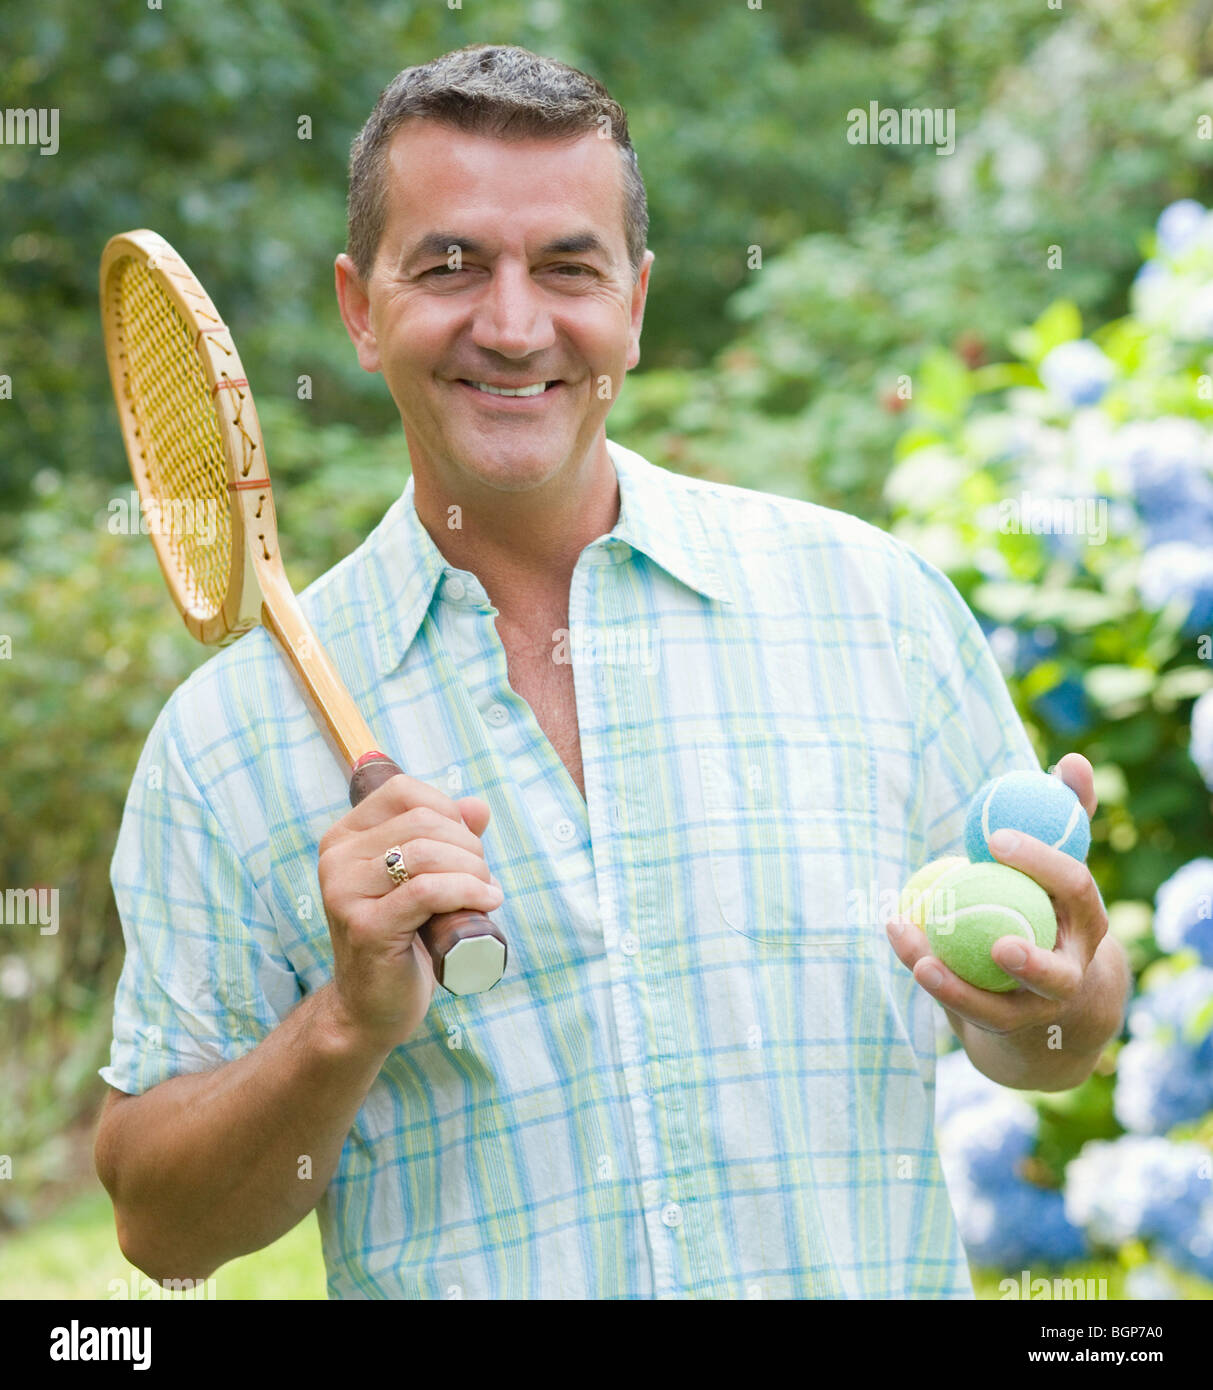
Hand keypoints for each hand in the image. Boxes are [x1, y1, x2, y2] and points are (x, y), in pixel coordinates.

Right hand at [317, 774, 502, 1048]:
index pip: (403, 792)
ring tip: (485, 892)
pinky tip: (487, 901)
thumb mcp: (422, 880)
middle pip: (422, 822)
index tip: (466, 846)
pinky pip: (426, 891)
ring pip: (426, 854)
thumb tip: (478, 806)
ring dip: (472, 869)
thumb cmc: (402, 939)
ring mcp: (344, 892)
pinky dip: (466, 891)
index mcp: (343, 837)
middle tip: (482, 877)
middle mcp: (336, 858)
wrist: (371, 1007)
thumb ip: (446, 838)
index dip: (447, 811)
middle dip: (467, 846)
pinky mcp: (365, 927)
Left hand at [886, 753, 1108, 1036]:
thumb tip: (1072, 761)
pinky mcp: (995, 1024)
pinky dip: (930, 978)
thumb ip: (1065, 814)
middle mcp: (1067, 973)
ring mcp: (1031, 1008)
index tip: (993, 837)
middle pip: (1053, 974)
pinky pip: (961, 1007)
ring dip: (957, 988)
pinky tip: (899, 941)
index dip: (1040, 862)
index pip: (1075, 889)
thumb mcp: (1058, 863)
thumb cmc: (1048, 903)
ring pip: (998, 1009)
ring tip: (920, 960)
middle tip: (996, 941)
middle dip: (1029, 962)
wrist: (1052, 987)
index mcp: (1086, 923)